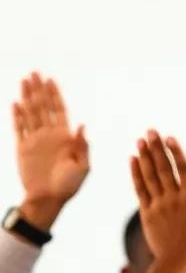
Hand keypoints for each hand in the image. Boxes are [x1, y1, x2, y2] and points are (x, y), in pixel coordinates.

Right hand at [12, 73, 89, 228]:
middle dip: (39, 90)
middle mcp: (50, 136)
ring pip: (30, 113)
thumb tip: (81, 125)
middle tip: (35, 73)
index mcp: (66, 138)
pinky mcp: (23, 148)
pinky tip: (16, 102)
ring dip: (27, 97)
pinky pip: (19, 128)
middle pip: (43, 107)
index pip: (60, 111)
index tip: (51, 80)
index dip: (55, 95)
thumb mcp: (82, 167)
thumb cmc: (70, 186)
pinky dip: (17, 115)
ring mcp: (35, 140)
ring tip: (24, 80)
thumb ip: (82, 146)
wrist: (50, 199)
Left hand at [130, 132, 185, 265]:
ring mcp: (158, 205)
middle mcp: (173, 199)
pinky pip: (139, 189)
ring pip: (149, 175)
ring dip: (144, 156)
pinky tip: (132, 160)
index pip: (183, 170)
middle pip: (163, 168)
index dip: (176, 152)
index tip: (169, 137)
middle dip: (156, 148)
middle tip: (150, 131)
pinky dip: (135, 174)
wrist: (179, 265)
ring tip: (140, 140)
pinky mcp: (147, 214)